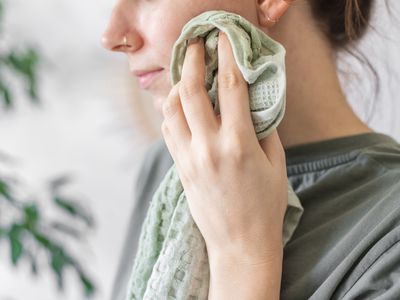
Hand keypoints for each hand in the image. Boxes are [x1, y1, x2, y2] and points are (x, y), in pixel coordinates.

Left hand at [161, 31, 287, 263]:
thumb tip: (251, 102)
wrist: (240, 244)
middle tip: (194, 45)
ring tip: (185, 75)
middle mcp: (209, 148)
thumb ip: (263, 129)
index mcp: (239, 144)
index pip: (230, 87)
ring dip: (176, 85)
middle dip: (190, 60)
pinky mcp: (180, 169)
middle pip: (189, 91)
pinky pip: (168, 131)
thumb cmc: (265, 206)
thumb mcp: (275, 164)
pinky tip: (180, 106)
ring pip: (170, 109)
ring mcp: (189, 159)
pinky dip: (171, 111)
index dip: (227, 56)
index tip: (223, 38)